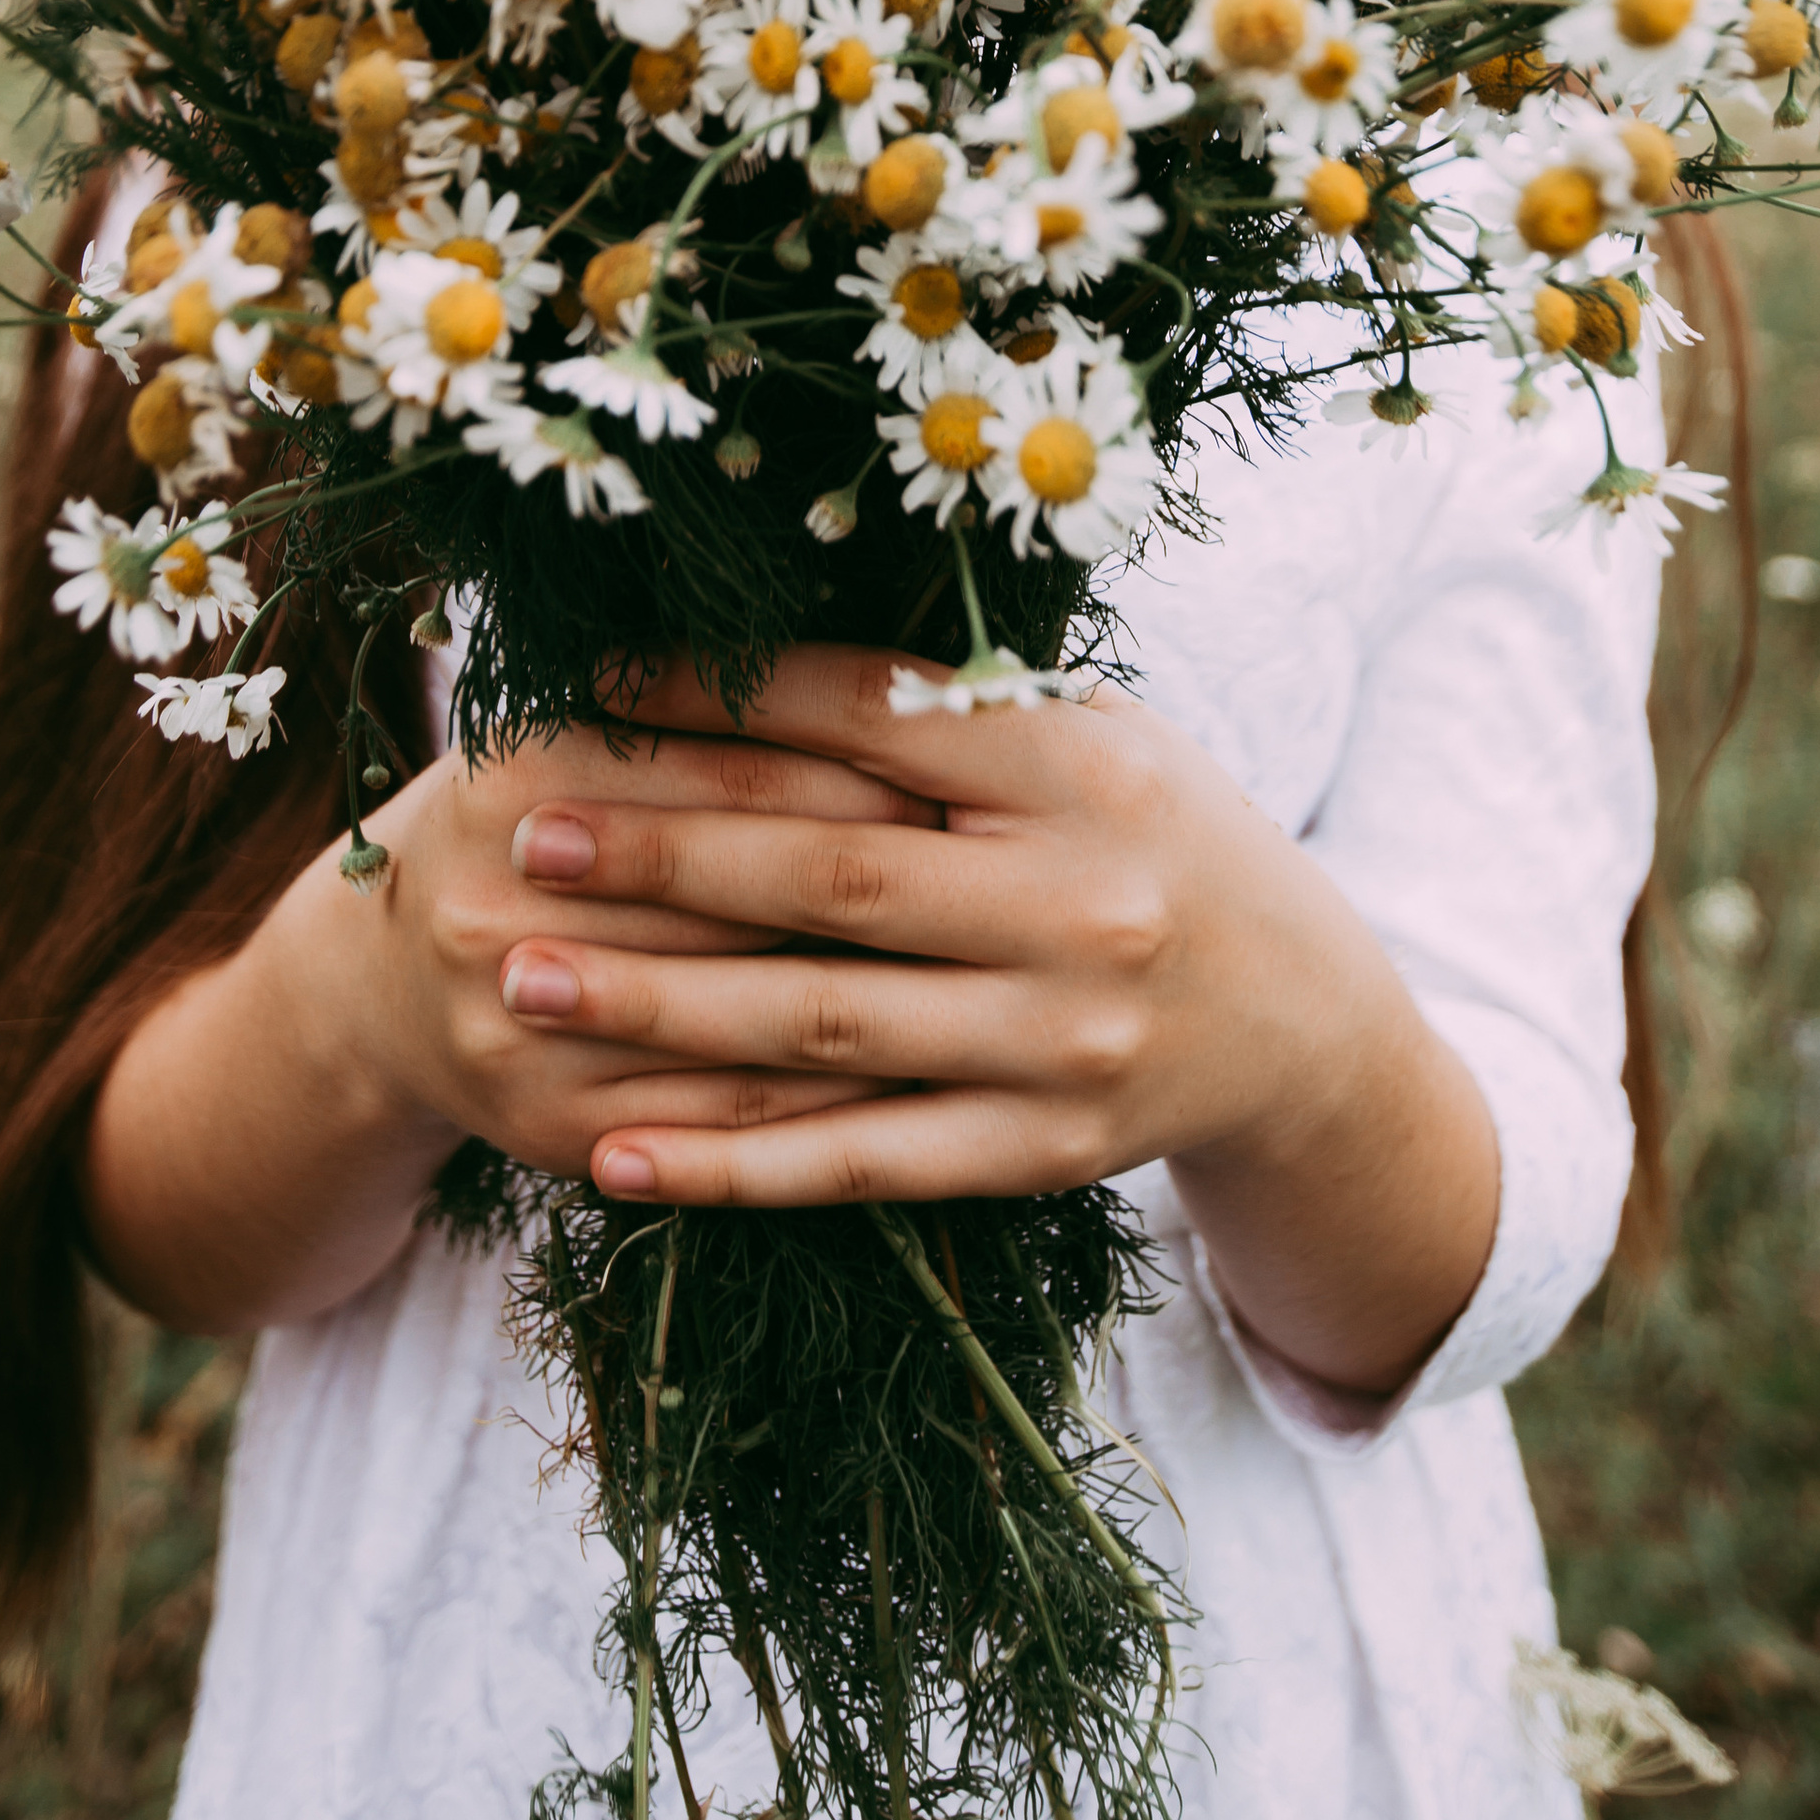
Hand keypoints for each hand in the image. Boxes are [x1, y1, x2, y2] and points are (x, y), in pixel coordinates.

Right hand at [351, 718, 937, 1174]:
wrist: (384, 981)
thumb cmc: (534, 821)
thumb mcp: (583, 733)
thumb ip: (708, 708)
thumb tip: (903, 687)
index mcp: (520, 769)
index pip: (733, 769)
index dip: (860, 774)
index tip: (965, 775)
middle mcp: (496, 899)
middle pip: (734, 893)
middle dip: (879, 885)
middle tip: (995, 873)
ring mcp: (516, 1027)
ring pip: (736, 1017)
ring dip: (871, 999)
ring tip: (980, 971)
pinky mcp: (547, 1125)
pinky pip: (723, 1119)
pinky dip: (827, 1097)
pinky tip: (916, 1068)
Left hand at [495, 644, 1500, 1397]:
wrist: (1298, 1015)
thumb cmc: (1147, 833)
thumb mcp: (1087, 731)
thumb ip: (943, 704)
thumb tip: (735, 653)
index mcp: (1083, 764)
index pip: (872, 715)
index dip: (722, 696)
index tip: (592, 685)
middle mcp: (1079, 904)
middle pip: (830, 877)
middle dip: (659, 855)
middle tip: (522, 835)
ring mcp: (1059, 1043)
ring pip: (822, 1029)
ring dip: (655, 1007)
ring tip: (521, 981)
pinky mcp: (1038, 1153)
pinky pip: (859, 1162)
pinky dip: (729, 1166)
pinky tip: (612, 1157)